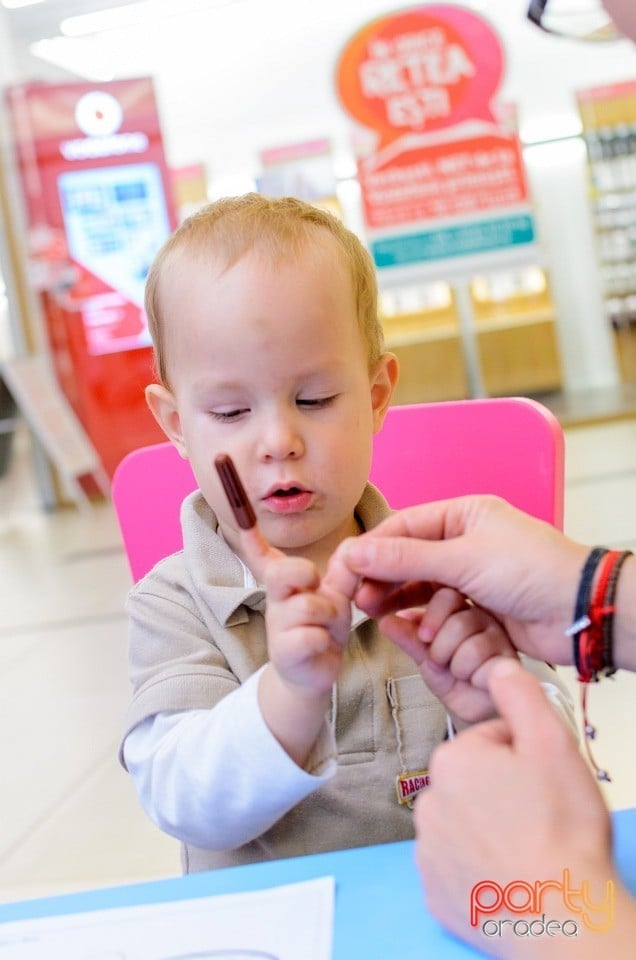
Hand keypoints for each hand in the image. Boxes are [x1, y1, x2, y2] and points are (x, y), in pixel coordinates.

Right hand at [237, 524, 350, 766]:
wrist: (314, 672)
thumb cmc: (323, 626)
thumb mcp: (337, 595)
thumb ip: (345, 571)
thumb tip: (353, 545)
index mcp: (287, 581)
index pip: (263, 555)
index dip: (251, 537)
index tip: (242, 518)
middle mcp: (278, 599)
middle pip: (281, 572)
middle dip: (303, 572)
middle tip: (316, 583)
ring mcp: (278, 626)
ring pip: (306, 606)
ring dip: (328, 615)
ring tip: (330, 627)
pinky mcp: (284, 653)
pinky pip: (308, 636)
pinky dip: (323, 640)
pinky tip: (322, 645)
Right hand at [332, 495, 589, 666]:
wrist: (578, 612)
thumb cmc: (530, 570)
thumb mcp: (462, 559)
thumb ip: (405, 558)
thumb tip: (356, 550)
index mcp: (463, 514)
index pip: (403, 527)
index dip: (371, 548)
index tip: (344, 570)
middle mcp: (464, 541)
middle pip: (407, 557)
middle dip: (381, 576)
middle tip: (356, 597)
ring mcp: (471, 575)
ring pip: (419, 584)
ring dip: (397, 598)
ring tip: (372, 611)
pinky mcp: (477, 607)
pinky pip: (437, 608)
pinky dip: (420, 616)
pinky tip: (401, 625)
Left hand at [386, 588, 517, 725]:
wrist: (473, 711)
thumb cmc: (451, 679)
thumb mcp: (423, 655)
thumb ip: (407, 637)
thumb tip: (386, 620)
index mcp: (460, 609)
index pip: (444, 594)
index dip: (429, 617)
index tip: (423, 638)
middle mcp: (482, 616)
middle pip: (455, 614)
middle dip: (438, 644)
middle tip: (439, 659)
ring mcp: (499, 635)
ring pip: (467, 636)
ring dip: (452, 661)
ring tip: (457, 670)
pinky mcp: (510, 657)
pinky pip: (481, 657)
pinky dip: (468, 673)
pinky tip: (473, 678)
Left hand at [414, 658, 618, 958]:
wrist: (561, 914)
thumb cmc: (561, 830)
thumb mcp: (551, 743)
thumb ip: (519, 695)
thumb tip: (498, 666)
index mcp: (452, 760)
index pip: (489, 742)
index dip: (523, 756)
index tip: (542, 780)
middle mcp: (428, 802)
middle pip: (473, 783)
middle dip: (502, 791)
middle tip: (539, 815)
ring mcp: (428, 851)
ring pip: (463, 823)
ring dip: (488, 828)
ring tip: (526, 846)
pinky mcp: (434, 891)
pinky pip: (456, 867)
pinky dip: (478, 868)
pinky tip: (507, 874)